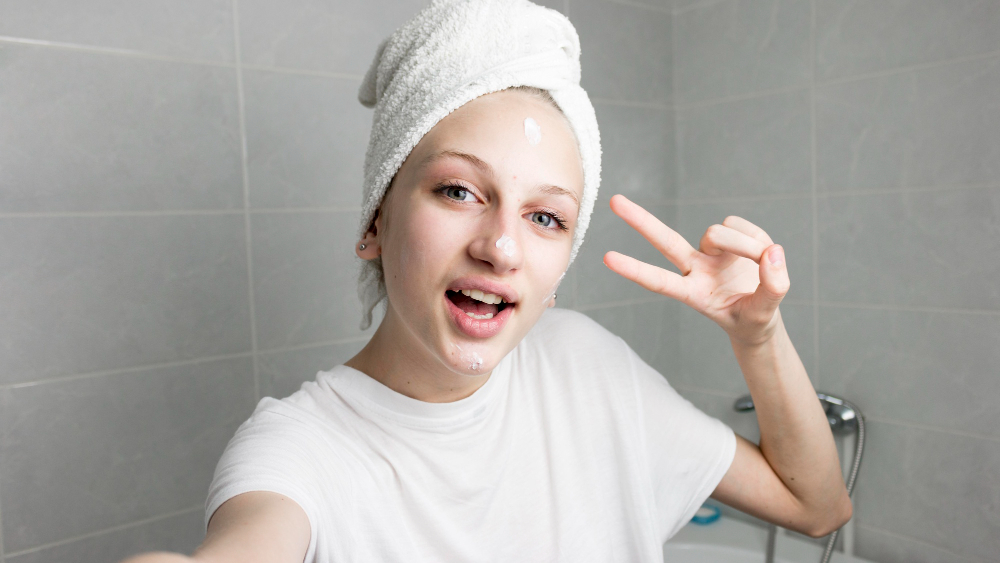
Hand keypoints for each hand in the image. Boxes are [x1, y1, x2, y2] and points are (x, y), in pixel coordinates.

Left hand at [603, 194, 789, 347]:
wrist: (759, 315)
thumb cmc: (753, 319)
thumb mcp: (764, 314)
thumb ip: (773, 287)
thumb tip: (772, 253)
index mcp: (693, 294)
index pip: (659, 281)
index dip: (634, 270)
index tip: (606, 258)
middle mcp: (694, 269)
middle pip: (665, 241)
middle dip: (640, 221)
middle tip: (614, 201)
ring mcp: (708, 253)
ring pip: (719, 231)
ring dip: (745, 244)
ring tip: (760, 262)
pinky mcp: (726, 238)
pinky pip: (738, 224)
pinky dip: (754, 237)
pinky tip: (759, 253)